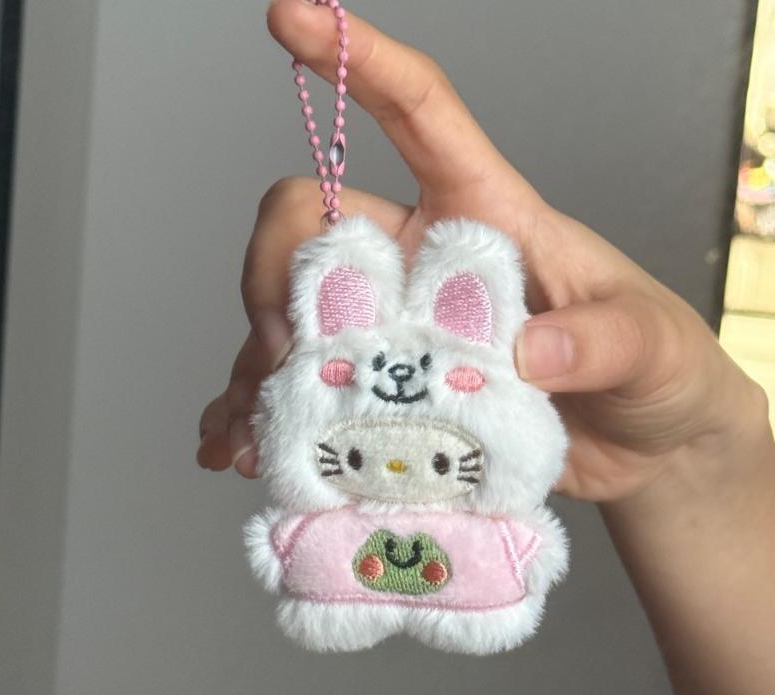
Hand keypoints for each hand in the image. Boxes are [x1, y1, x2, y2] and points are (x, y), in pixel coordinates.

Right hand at [197, 0, 765, 503]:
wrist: (643, 451)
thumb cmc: (653, 373)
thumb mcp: (650, 345)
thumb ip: (602, 340)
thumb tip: (527, 348)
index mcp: (483, 219)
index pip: (420, 117)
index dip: (357, 61)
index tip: (291, 17)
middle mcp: (422, 268)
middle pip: (311, 226)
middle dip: (275, 278)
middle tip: (293, 356)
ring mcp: (396, 336)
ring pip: (291, 321)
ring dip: (257, 371)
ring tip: (249, 436)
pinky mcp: (387, 398)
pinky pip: (304, 396)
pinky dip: (262, 421)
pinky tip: (240, 451)